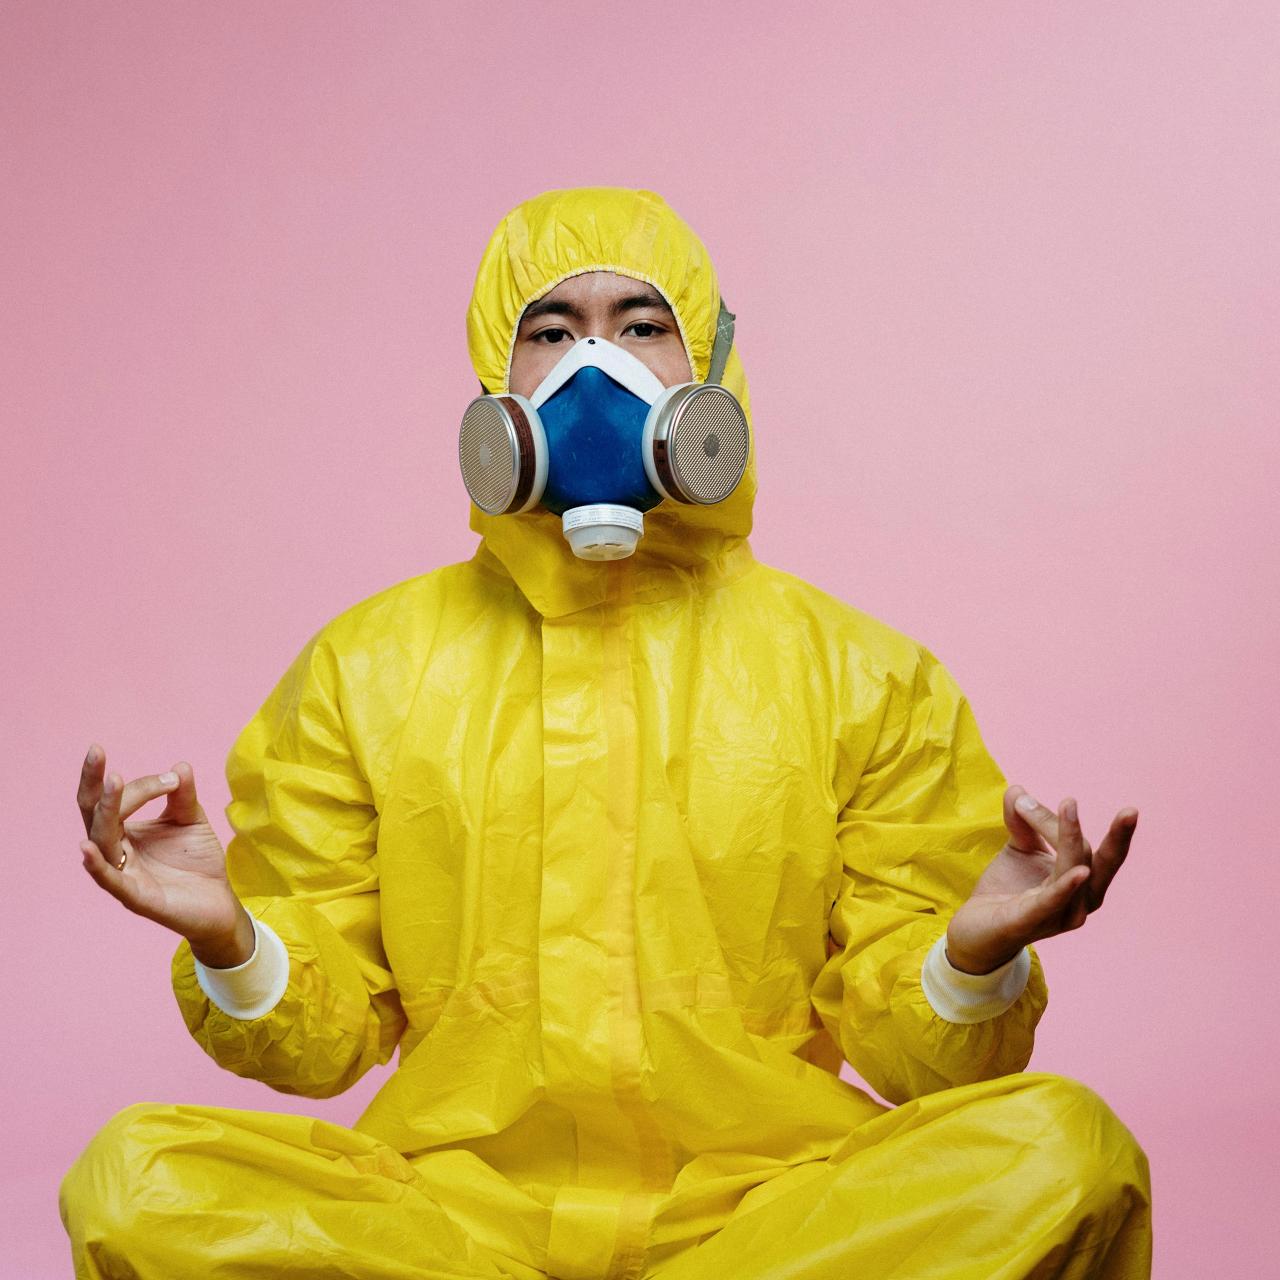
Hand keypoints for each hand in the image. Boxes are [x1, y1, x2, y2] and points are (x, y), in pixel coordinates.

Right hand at [76, 744, 254, 966]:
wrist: (219, 903)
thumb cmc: (196, 862)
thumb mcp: (191, 821)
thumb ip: (183, 796)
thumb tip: (180, 766)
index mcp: (124, 832)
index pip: (116, 800)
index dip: (140, 785)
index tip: (171, 778)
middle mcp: (116, 852)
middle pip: (94, 815)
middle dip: (93, 783)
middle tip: (96, 752)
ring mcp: (123, 875)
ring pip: (102, 842)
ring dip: (106, 811)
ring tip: (110, 783)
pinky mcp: (136, 898)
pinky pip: (110, 881)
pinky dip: (96, 865)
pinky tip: (86, 848)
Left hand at [945, 784, 1137, 974]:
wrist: (976, 930)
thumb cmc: (1007, 890)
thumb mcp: (1018, 849)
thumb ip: (1022, 820)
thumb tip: (1018, 789)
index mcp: (1081, 885)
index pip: (1083, 847)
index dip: (1060, 821)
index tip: (1022, 799)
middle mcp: (1079, 903)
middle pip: (1103, 866)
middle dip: (1119, 839)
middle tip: (1131, 810)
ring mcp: (1058, 916)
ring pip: (1074, 873)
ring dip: (1070, 839)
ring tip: (1069, 807)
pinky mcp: (1030, 923)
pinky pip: (1051, 903)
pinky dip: (1066, 887)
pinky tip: (1078, 872)